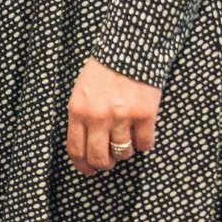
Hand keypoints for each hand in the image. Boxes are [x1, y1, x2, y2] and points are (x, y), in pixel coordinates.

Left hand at [66, 57, 160, 175]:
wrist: (128, 50)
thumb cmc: (103, 71)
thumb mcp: (81, 91)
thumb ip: (81, 116)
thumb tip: (86, 146)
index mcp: (77, 110)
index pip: (76, 149)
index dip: (82, 166)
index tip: (88, 171)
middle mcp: (98, 116)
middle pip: (99, 158)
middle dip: (105, 165)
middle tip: (109, 162)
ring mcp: (122, 116)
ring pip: (123, 153)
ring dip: (125, 151)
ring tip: (126, 137)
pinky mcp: (144, 115)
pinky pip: (145, 144)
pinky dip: (145, 143)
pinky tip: (142, 131)